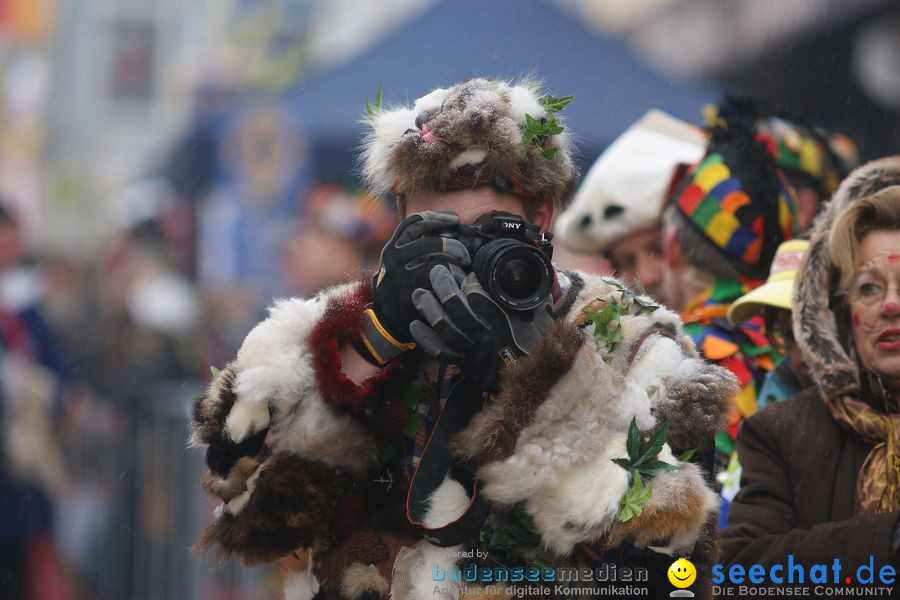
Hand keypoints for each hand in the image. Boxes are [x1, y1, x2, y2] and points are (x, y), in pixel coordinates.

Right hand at [371, 212, 470, 346]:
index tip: (454, 219)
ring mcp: (399, 272)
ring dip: (454, 255)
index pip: (413, 222)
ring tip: (465, 265)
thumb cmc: (403, 292)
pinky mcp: (409, 288)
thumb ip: (418, 250)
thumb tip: (448, 229)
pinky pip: (436, 272)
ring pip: (432, 251)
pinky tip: (459, 281)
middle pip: (426, 234)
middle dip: (450, 240)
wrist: (388, 325)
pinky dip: (451, 274)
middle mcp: (392, 256)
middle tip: (465, 253)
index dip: (436, 217)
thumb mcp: (403, 267)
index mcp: (392, 248)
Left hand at [409, 264, 552, 391]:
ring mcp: (473, 350)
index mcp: (505, 319)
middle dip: (443, 286)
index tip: (462, 269)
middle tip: (436, 272)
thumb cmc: (536, 342)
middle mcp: (487, 334)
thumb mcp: (539, 313)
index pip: (479, 294)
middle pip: (458, 307)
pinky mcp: (465, 363)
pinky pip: (441, 352)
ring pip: (446, 328)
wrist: (534, 377)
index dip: (467, 279)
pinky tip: (415, 326)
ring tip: (419, 294)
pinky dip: (426, 340)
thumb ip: (527, 295)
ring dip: (429, 309)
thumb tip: (523, 275)